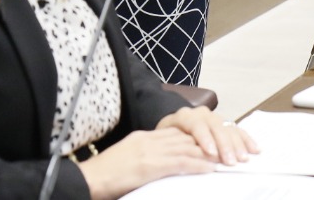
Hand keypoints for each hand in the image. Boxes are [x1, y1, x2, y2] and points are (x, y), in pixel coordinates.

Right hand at [76, 126, 212, 199]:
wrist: (88, 179)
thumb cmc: (104, 174)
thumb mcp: (128, 158)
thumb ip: (146, 156)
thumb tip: (160, 164)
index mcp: (144, 137)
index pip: (176, 134)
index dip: (196, 138)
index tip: (211, 142)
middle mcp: (150, 140)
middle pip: (185, 138)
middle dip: (207, 143)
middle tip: (225, 148)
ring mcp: (150, 151)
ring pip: (186, 148)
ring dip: (208, 153)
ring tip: (225, 158)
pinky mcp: (150, 165)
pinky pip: (179, 162)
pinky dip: (197, 164)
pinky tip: (210, 168)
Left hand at [157, 105, 258, 165]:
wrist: (170, 125)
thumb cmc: (166, 136)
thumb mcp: (163, 139)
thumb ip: (174, 144)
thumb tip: (183, 157)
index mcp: (185, 116)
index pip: (197, 125)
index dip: (205, 139)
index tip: (211, 153)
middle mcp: (202, 114)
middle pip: (216, 127)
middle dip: (225, 145)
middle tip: (230, 161)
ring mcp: (214, 117)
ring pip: (229, 128)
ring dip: (238, 144)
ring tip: (243, 158)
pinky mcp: (224, 123)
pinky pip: (237, 130)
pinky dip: (246, 140)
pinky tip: (254, 149)